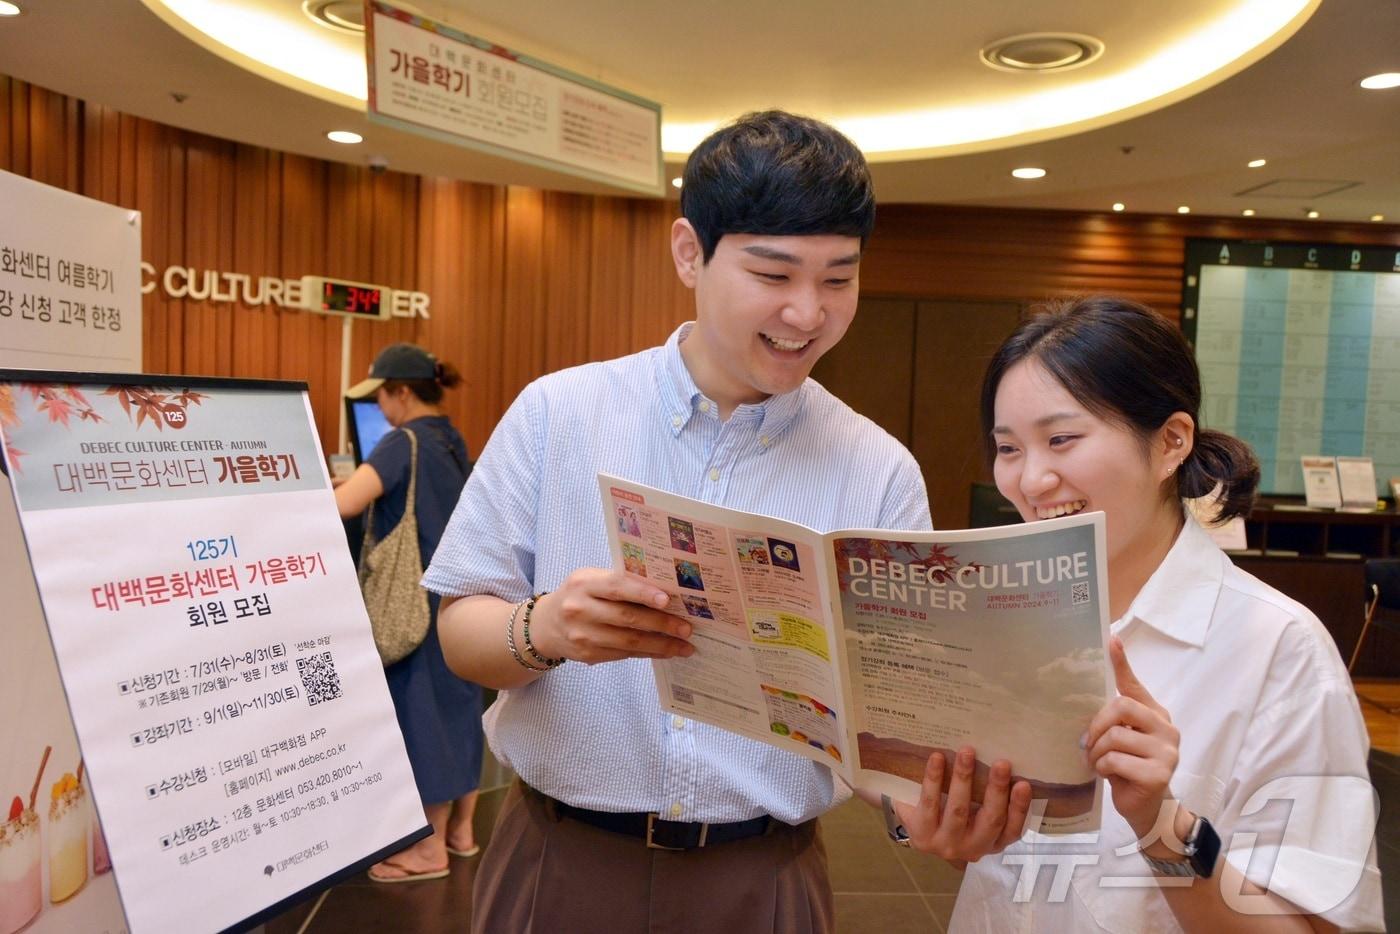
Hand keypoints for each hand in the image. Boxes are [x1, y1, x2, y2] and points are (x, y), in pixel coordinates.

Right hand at [526, 568, 694, 663]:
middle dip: (661, 624)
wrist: (546, 625)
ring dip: (661, 645)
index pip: (617, 587)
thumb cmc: (579, 596)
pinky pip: (625, 654)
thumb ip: (620, 582)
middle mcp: (580, 609)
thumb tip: (665, 591)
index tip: (668, 600)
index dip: (643, 593)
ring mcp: (583, 635)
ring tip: (684, 646)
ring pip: (629, 641)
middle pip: (627, 618)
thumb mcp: (591, 580)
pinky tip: (666, 651)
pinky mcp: (588, 655)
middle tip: (687, 628)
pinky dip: (649, 653)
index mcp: (584, 583)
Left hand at [894, 746, 1031, 861]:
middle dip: (997, 790)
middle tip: (1002, 763)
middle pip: (990, 820)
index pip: (1013, 830)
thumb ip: (989, 792)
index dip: (1019, 808)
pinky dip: (934, 778)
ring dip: (964, 777)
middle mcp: (974, 848)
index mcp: (993, 841)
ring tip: (967, 752)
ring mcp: (947, 844)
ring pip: (959, 810)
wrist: (912, 823)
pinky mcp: (922, 836)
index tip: (1024, 783)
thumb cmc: (952, 808)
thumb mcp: (976, 808)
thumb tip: (1000, 754)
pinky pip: (930, 803)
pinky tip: (937, 757)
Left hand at [1085, 636, 1179, 839]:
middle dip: (1097, 724)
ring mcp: (1166, 752)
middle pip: (1121, 706)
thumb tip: (1088, 695)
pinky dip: (1103, 767)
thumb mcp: (1121, 739)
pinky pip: (1116, 760)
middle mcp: (1166, 729)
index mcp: (1156, 715)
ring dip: (1097, 752)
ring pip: (1115, 736)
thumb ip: (1115, 720)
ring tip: (1098, 762)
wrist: (1147, 808)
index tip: (1111, 640)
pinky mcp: (1159, 774)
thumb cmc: (1129, 768)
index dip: (1122, 663)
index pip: (1135, 685)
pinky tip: (1109, 774)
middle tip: (1089, 743)